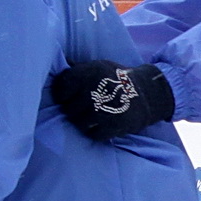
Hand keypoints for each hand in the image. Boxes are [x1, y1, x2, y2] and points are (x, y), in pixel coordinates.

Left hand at [50, 60, 174, 140]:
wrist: (149, 93)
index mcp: (91, 71)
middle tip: (82, 108)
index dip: (62, 94)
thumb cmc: (117, 79)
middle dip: (72, 109)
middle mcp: (97, 89)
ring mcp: (105, 109)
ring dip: (82, 122)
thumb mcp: (99, 66)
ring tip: (91, 117)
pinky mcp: (114, 126)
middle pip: (68, 108)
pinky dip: (95, 132)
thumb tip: (51, 65)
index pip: (61, 87)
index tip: (68, 96)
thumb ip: (77, 69)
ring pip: (78, 123)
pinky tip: (101, 124)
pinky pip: (93, 134)